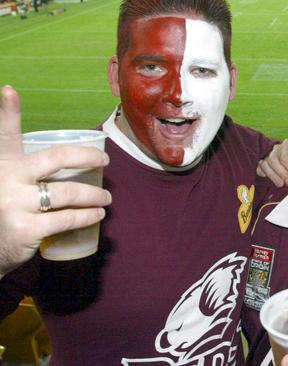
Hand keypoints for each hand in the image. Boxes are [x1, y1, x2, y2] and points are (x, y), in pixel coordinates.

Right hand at [0, 86, 110, 276]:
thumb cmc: (5, 215)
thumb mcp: (8, 187)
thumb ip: (25, 173)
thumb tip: (68, 164)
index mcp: (1, 165)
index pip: (4, 135)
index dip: (8, 111)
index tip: (10, 90)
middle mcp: (5, 180)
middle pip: (55, 158)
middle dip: (86, 156)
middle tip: (104, 161)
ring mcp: (15, 204)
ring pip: (68, 192)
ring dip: (94, 195)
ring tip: (106, 198)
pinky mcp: (26, 229)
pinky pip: (68, 218)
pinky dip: (88, 216)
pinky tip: (97, 215)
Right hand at [257, 139, 287, 187]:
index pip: (286, 158)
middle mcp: (276, 148)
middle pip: (274, 160)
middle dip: (282, 174)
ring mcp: (267, 154)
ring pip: (265, 164)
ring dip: (273, 176)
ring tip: (281, 184)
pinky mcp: (261, 162)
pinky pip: (258, 167)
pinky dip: (262, 173)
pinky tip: (268, 179)